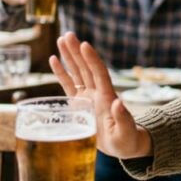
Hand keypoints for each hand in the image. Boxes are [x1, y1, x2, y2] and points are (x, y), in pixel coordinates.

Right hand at [49, 32, 151, 158]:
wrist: (123, 146)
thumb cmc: (126, 140)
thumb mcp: (126, 132)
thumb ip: (123, 118)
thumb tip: (118, 102)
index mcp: (107, 97)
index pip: (99, 73)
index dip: (92, 59)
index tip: (85, 45)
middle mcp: (97, 92)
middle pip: (86, 68)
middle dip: (77, 52)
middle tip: (68, 35)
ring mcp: (87, 96)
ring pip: (77, 72)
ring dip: (69, 56)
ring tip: (61, 39)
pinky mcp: (79, 103)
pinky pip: (68, 85)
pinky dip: (61, 73)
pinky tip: (54, 59)